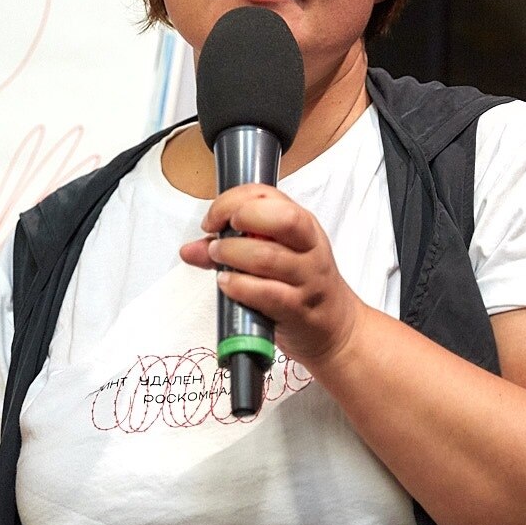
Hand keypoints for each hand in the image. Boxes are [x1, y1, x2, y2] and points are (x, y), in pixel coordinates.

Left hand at [178, 184, 367, 367]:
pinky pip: (267, 293)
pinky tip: (227, 283)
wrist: (336, 329)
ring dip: (232, 254)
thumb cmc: (301, 287)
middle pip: (281, 218)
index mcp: (303, 226)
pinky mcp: (298, 308)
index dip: (233, 201)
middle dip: (241, 217)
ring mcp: (306, 278)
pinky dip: (240, 286)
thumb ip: (231, 249)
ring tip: (217, 258)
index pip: (268, 196)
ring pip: (268, 256)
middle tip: (218, 233)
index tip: (213, 219)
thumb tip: (189, 250)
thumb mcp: (274, 258)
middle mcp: (308, 248)